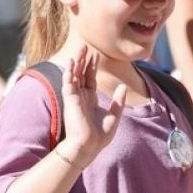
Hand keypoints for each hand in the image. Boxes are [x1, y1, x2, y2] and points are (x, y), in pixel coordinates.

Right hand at [58, 45, 125, 166]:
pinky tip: (72, 62)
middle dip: (83, 60)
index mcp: (90, 99)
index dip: (92, 67)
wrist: (88, 147)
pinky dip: (69, 72)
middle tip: (85, 46)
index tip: (95, 55)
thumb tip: (123, 86)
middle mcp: (81, 97)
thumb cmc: (99, 137)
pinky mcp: (70, 100)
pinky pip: (68, 83)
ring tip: (80, 49)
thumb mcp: (114, 116)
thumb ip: (118, 101)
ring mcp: (74, 98)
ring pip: (74, 75)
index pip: (89, 79)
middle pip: (81, 74)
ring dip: (77, 62)